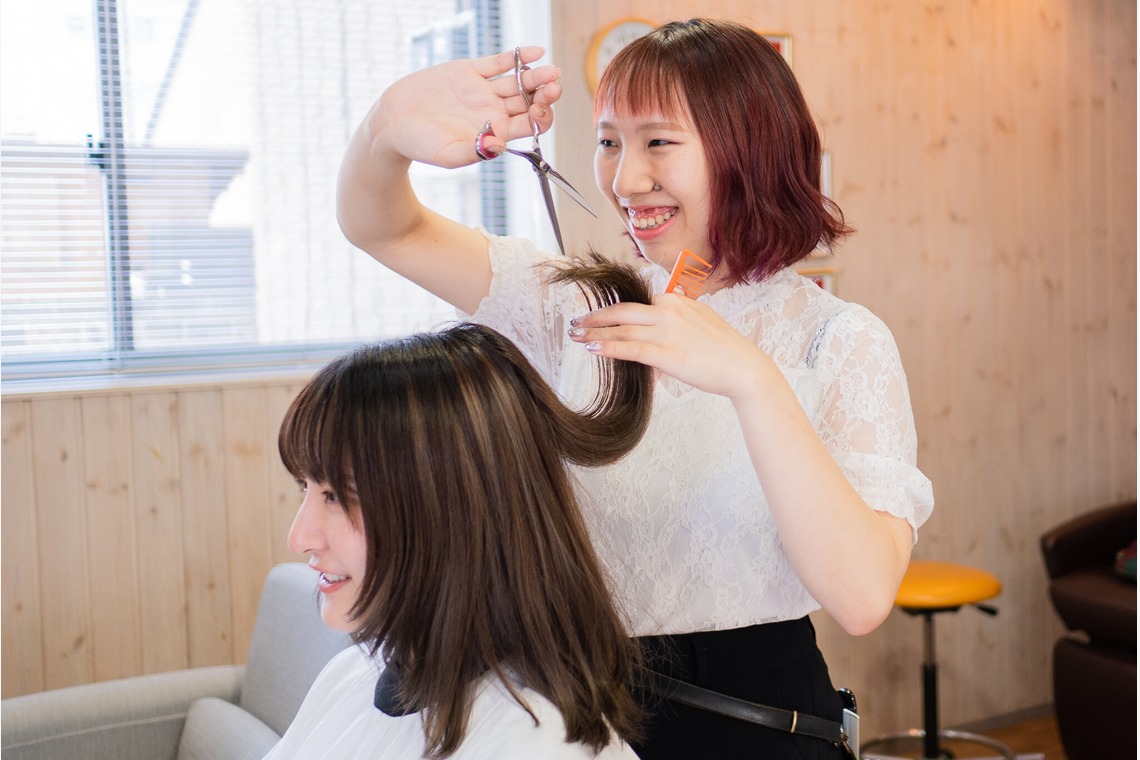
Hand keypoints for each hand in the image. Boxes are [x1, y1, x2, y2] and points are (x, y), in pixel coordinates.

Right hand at [370, 47, 561, 168]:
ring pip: (518, 81)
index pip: (530, 125)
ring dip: (536, 76)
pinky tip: (534, 52)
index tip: (542, 110)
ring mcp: (483, 90)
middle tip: (554, 87)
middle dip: (546, 94)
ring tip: (550, 71)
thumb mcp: (447, 155)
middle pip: (530, 101)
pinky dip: (516, 56)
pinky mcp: (469, 72)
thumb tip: (498, 147)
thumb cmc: (420, 146)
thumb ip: (475, 152)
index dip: (542, 117)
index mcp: (495, 133)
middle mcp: (493, 111)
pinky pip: (498, 62)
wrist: (392, 123)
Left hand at [568, 293, 772, 398]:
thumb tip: (662, 317)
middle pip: (622, 311)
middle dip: (595, 317)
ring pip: (622, 329)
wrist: (743, 367)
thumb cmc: (723, 347)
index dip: (612, 312)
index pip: (636, 303)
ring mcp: (668, 332)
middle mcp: (669, 311)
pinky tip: (593, 349)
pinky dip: (609, 347)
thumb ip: (678, 316)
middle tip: (575, 323)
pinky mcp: (668, 355)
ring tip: (575, 337)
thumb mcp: (700, 319)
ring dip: (594, 332)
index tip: (595, 317)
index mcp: (675, 300)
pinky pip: (631, 348)